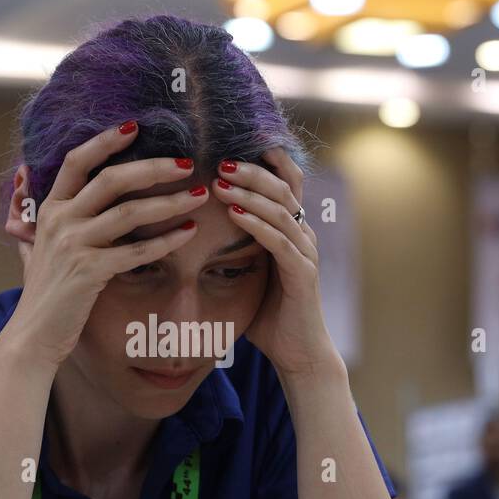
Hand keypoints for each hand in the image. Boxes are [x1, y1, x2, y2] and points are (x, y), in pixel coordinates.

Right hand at [4, 122, 206, 368]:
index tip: (135, 126)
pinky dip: (166, 240)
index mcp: (48, 209)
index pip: (76, 162)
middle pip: (110, 179)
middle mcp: (59, 221)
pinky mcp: (90, 272)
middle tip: (185, 162)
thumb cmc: (42, 292)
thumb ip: (31, 213)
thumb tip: (22, 176)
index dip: (105, 141)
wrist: (33, 334)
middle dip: (152, 167)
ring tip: (198, 195)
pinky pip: (136, 251)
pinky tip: (188, 231)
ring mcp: (73, 245)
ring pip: (129, 212)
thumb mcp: (32, 246)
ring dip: (168, 201)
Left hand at [211, 147, 339, 379]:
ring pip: (281, 209)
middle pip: (284, 187)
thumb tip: (193, 233)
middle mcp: (303, 235)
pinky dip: (256, 224)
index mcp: (292, 230)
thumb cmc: (270, 315)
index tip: (232, 145)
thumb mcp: (249, 274)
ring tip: (221, 181)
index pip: (285, 183)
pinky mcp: (302, 274)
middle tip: (220, 159)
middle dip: (251, 170)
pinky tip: (234, 214)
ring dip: (250, 192)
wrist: (297, 353)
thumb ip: (233, 250)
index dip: (266, 161)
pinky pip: (279, 241)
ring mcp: (306, 253)